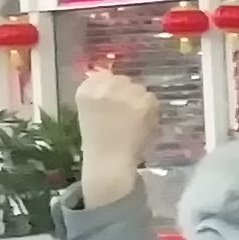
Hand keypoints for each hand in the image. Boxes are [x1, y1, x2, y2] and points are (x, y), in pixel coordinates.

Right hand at [73, 68, 160, 207]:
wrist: (109, 165)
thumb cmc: (98, 143)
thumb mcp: (91, 113)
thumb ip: (101, 95)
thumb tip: (114, 78)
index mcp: (86, 92)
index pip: (103, 75)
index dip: (111, 88)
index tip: (112, 103)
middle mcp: (104, 88)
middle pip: (123, 79)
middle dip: (127, 93)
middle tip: (125, 115)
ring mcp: (125, 94)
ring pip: (139, 89)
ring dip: (139, 101)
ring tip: (134, 122)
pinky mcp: (143, 103)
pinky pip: (152, 99)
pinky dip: (151, 112)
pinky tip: (142, 125)